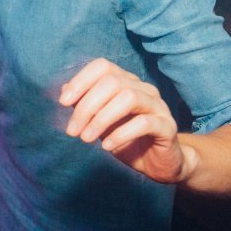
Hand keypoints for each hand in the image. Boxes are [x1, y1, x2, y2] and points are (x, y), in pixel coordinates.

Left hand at [59, 58, 192, 183]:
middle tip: (72, 130)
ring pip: (128, 98)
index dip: (80, 81)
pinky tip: (107, 146)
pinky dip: (121, 133)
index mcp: (126, 83)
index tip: (63, 102)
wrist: (158, 164)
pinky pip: (145, 123)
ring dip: (101, 119)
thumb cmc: (126, 141)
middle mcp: (143, 89)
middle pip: (112, 82)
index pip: (102, 67)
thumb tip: (64, 91)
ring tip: (86, 138)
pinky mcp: (167, 126)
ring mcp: (158, 106)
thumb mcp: (100, 123)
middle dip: (87, 106)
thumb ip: (85, 106)